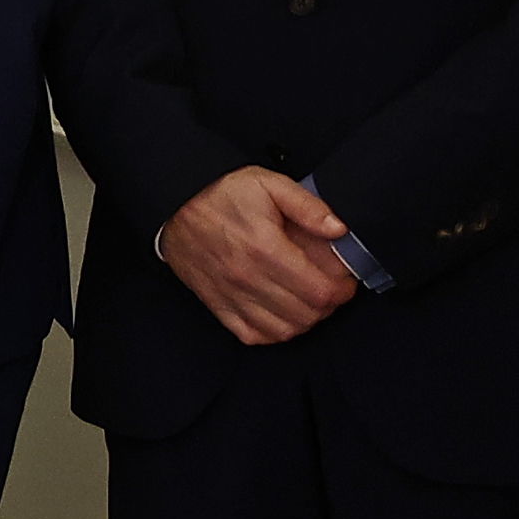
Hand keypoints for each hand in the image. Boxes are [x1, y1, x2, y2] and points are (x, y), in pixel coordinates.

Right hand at [160, 166, 362, 346]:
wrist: (174, 204)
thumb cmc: (221, 194)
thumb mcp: (268, 184)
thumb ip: (307, 206)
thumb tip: (338, 230)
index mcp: (265, 248)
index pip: (320, 291)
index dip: (342, 291)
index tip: (344, 282)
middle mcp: (247, 277)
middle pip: (306, 314)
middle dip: (328, 306)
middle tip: (329, 290)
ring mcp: (230, 294)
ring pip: (283, 330)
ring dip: (304, 321)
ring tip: (308, 302)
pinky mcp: (217, 304)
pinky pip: (252, 335)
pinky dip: (273, 332)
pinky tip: (280, 315)